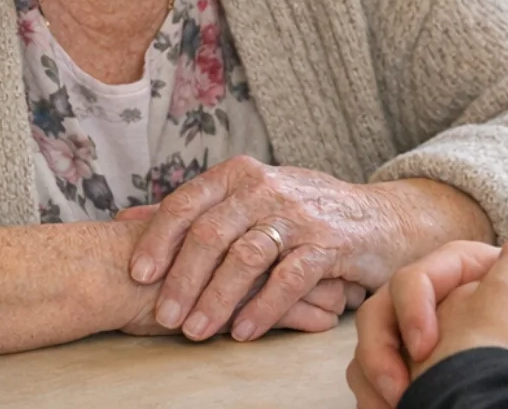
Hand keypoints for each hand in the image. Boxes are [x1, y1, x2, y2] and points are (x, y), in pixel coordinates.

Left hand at [122, 157, 432, 342]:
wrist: (381, 218)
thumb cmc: (303, 213)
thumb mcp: (249, 199)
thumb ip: (193, 210)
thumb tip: (126, 220)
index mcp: (241, 175)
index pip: (187, 202)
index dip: (159, 239)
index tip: (138, 276)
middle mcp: (268, 187)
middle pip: (212, 232)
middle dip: (183, 279)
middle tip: (164, 317)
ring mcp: (300, 214)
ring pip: (247, 257)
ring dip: (217, 299)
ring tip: (196, 332)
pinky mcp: (330, 244)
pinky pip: (289, 279)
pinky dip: (262, 309)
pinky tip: (243, 332)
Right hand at [347, 232, 507, 407]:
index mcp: (502, 265)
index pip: (433, 269)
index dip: (418, 301)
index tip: (427, 346)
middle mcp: (471, 293)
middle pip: (393, 305)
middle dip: (383, 345)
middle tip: (399, 389)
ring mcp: (461, 332)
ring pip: (389, 344)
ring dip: (378, 376)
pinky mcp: (461, 368)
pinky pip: (405, 379)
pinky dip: (392, 399)